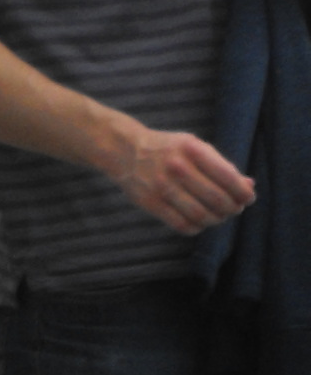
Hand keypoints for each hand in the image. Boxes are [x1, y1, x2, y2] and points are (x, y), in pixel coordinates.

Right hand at [114, 123, 254, 232]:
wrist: (126, 151)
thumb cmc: (169, 149)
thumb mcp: (196, 147)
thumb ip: (222, 165)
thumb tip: (249, 186)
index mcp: (193, 150)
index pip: (228, 178)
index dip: (243, 193)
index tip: (247, 198)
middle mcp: (178, 168)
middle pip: (217, 200)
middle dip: (232, 208)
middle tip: (234, 209)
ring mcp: (162, 187)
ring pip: (201, 215)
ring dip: (216, 220)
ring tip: (218, 216)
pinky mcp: (150, 203)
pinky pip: (181, 224)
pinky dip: (196, 227)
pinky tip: (198, 221)